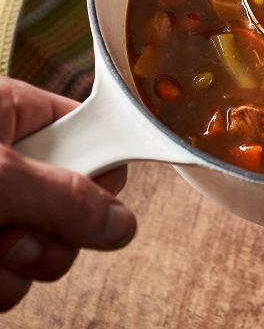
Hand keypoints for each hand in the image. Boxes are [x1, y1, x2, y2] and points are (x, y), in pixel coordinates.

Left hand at [0, 77, 135, 311]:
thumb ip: (64, 198)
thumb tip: (123, 225)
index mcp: (14, 115)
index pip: (93, 131)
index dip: (103, 166)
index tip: (96, 196)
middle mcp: (9, 159)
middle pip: (75, 201)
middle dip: (52, 234)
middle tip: (18, 234)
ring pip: (43, 247)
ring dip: (18, 267)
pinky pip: (11, 277)